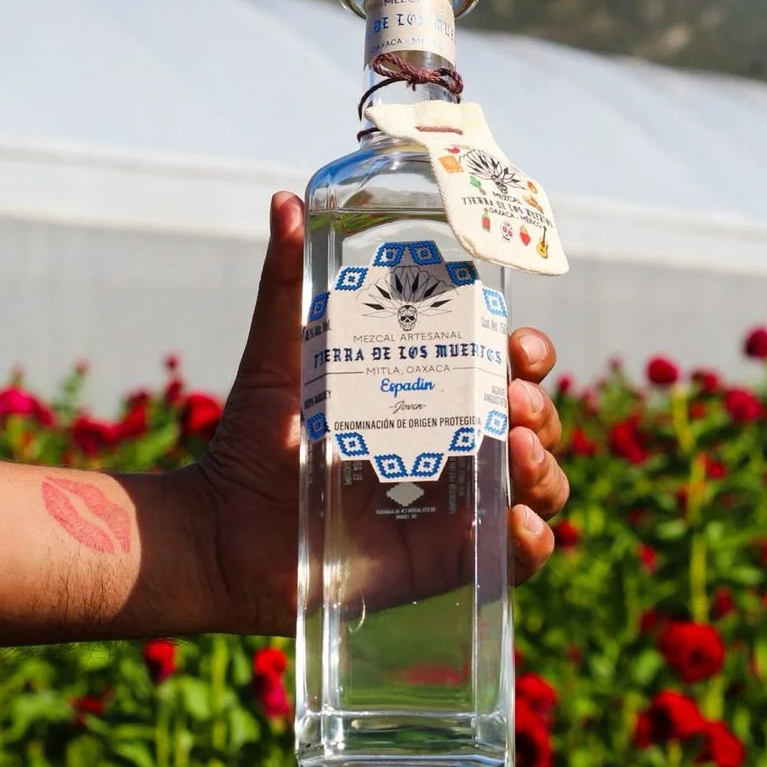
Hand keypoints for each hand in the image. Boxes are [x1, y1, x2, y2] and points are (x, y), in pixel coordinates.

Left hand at [192, 192, 569, 636]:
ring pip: (539, 488)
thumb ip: (284, 281)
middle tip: (512, 400)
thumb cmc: (252, 441)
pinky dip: (531, 542)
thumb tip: (284, 200)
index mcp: (431, 397)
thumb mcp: (277, 354)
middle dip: (541, 407)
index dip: (528, 354)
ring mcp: (457, 511)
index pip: (505, 370)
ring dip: (547, 468)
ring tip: (521, 452)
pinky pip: (515, 560)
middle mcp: (456, 451)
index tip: (517, 343)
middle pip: (534, 426)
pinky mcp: (448, 566)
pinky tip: (517, 521)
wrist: (219, 531)